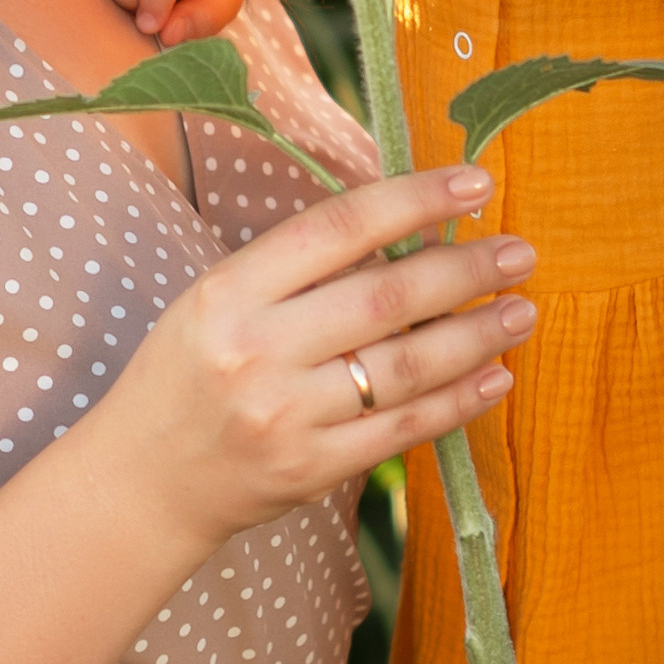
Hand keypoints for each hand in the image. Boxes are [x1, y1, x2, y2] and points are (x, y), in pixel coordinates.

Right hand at [96, 166, 535, 554]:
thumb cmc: (189, 373)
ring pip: (406, 365)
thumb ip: (299, 269)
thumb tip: (409, 227)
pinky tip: (495, 377)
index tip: (474, 183)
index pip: (340, 227)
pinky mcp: (310, 469)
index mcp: (229, 291)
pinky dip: (458, 402)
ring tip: (521, 311)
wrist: (143, 480)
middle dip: (466, 269)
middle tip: (521, 252)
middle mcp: (256, 349)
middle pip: (387, 296)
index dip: (415, 200)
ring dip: (476, 334)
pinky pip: (402, 428)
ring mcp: (285, 415)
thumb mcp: (218, 300)